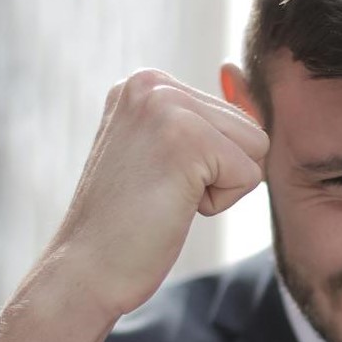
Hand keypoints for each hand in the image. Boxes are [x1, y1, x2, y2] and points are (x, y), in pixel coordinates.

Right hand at [50, 69, 268, 317]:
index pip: (233, 118)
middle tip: (160, 192)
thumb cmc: (127, 223)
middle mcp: (152, 83)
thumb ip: (203, 118)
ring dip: (220, 187)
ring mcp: (167, 106)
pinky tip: (170, 207)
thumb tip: (237, 70)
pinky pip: (250, 175)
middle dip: (219, 173)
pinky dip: (218, 204)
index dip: (210, 164)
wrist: (84, 270)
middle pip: (249, 129)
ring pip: (256, 148)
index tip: (156, 180)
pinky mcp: (187, 139)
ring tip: (166, 197)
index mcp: (145, 83)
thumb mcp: (165, 154)